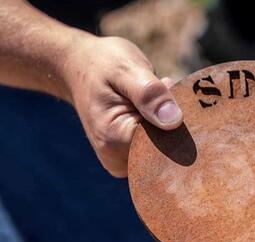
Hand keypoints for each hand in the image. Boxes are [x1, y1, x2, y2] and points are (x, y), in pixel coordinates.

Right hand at [61, 36, 181, 177]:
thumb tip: (174, 121)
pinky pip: (159, 148)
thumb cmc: (102, 64)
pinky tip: (151, 107)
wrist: (79, 67)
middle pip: (167, 151)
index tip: (167, 87)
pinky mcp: (130, 158)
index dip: (175, 117)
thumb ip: (149, 94)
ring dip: (168, 123)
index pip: (166, 144)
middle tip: (161, 87)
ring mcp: (124, 163)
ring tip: (151, 96)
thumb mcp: (126, 70)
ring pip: (166, 150)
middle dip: (174, 121)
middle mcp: (118, 159)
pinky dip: (163, 127)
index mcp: (114, 140)